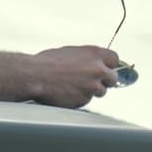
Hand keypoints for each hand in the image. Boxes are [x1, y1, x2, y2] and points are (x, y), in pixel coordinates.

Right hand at [6, 45, 124, 107]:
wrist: (36, 75)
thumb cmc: (48, 62)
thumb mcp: (71, 52)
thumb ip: (87, 58)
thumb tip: (94, 63)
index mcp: (94, 54)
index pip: (114, 59)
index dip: (109, 65)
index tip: (106, 68)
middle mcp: (97, 70)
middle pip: (113, 78)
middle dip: (105, 80)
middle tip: (93, 80)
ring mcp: (92, 86)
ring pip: (101, 91)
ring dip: (92, 90)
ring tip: (74, 85)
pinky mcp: (85, 99)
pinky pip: (87, 100)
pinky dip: (80, 97)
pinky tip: (68, 92)